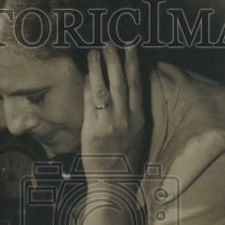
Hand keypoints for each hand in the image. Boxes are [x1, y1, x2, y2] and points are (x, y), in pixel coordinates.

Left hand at [80, 43, 145, 175]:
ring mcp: (110, 124)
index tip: (131, 46)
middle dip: (116, 59)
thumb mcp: (135, 134)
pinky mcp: (93, 130)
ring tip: (95, 51)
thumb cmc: (124, 159)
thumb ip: (130, 113)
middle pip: (122, 82)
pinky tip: (84, 74)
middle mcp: (127, 119)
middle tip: (110, 41)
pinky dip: (88, 86)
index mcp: (140, 118)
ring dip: (99, 67)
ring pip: (105, 89)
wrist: (114, 183)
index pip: (137, 85)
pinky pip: (90, 103)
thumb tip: (121, 89)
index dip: (134, 63)